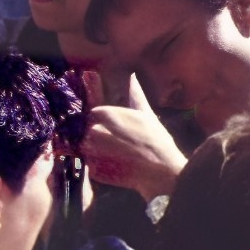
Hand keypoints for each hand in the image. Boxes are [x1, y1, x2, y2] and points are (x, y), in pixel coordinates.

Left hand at [82, 72, 184, 198]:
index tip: (117, 132)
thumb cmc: (158, 141)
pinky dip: (99, 168)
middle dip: (100, 138)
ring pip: (87, 149)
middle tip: (120, 147)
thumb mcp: (147, 115)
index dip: (104, 123)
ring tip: (119, 158)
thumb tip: (132, 77)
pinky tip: (117, 168)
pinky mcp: (92, 169)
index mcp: (104, 114)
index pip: (93, 115)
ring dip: (98, 153)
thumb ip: (135, 95)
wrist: (163, 172)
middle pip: (88, 132)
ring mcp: (91, 151)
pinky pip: (90, 166)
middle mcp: (93, 131)